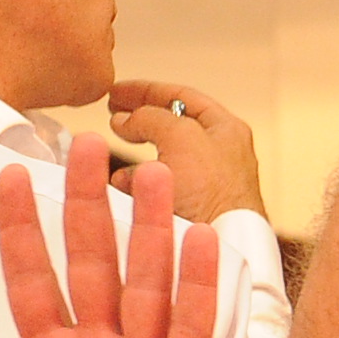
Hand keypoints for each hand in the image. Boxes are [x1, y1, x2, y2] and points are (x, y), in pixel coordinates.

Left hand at [0, 136, 217, 337]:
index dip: (20, 231)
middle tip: (88, 145)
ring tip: (154, 175)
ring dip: (151, 231)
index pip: (31, 282)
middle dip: (88, 206)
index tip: (9, 176)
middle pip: (93, 265)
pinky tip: (202, 243)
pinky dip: (197, 289)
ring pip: (146, 286)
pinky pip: (191, 333)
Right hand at [106, 80, 263, 223]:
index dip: (146, 90)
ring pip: (161, 163)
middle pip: (170, 129)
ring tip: (117, 161)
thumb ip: (150, 117)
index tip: (116, 91)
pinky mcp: (191, 210)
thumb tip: (125, 118)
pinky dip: (139, 189)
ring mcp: (205, 185)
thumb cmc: (215, 192)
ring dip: (135, 162)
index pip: (182, 96)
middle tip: (112, 118)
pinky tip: (126, 190)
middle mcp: (219, 155)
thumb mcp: (179, 136)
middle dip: (139, 125)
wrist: (224, 247)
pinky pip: (159, 192)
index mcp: (226, 129)